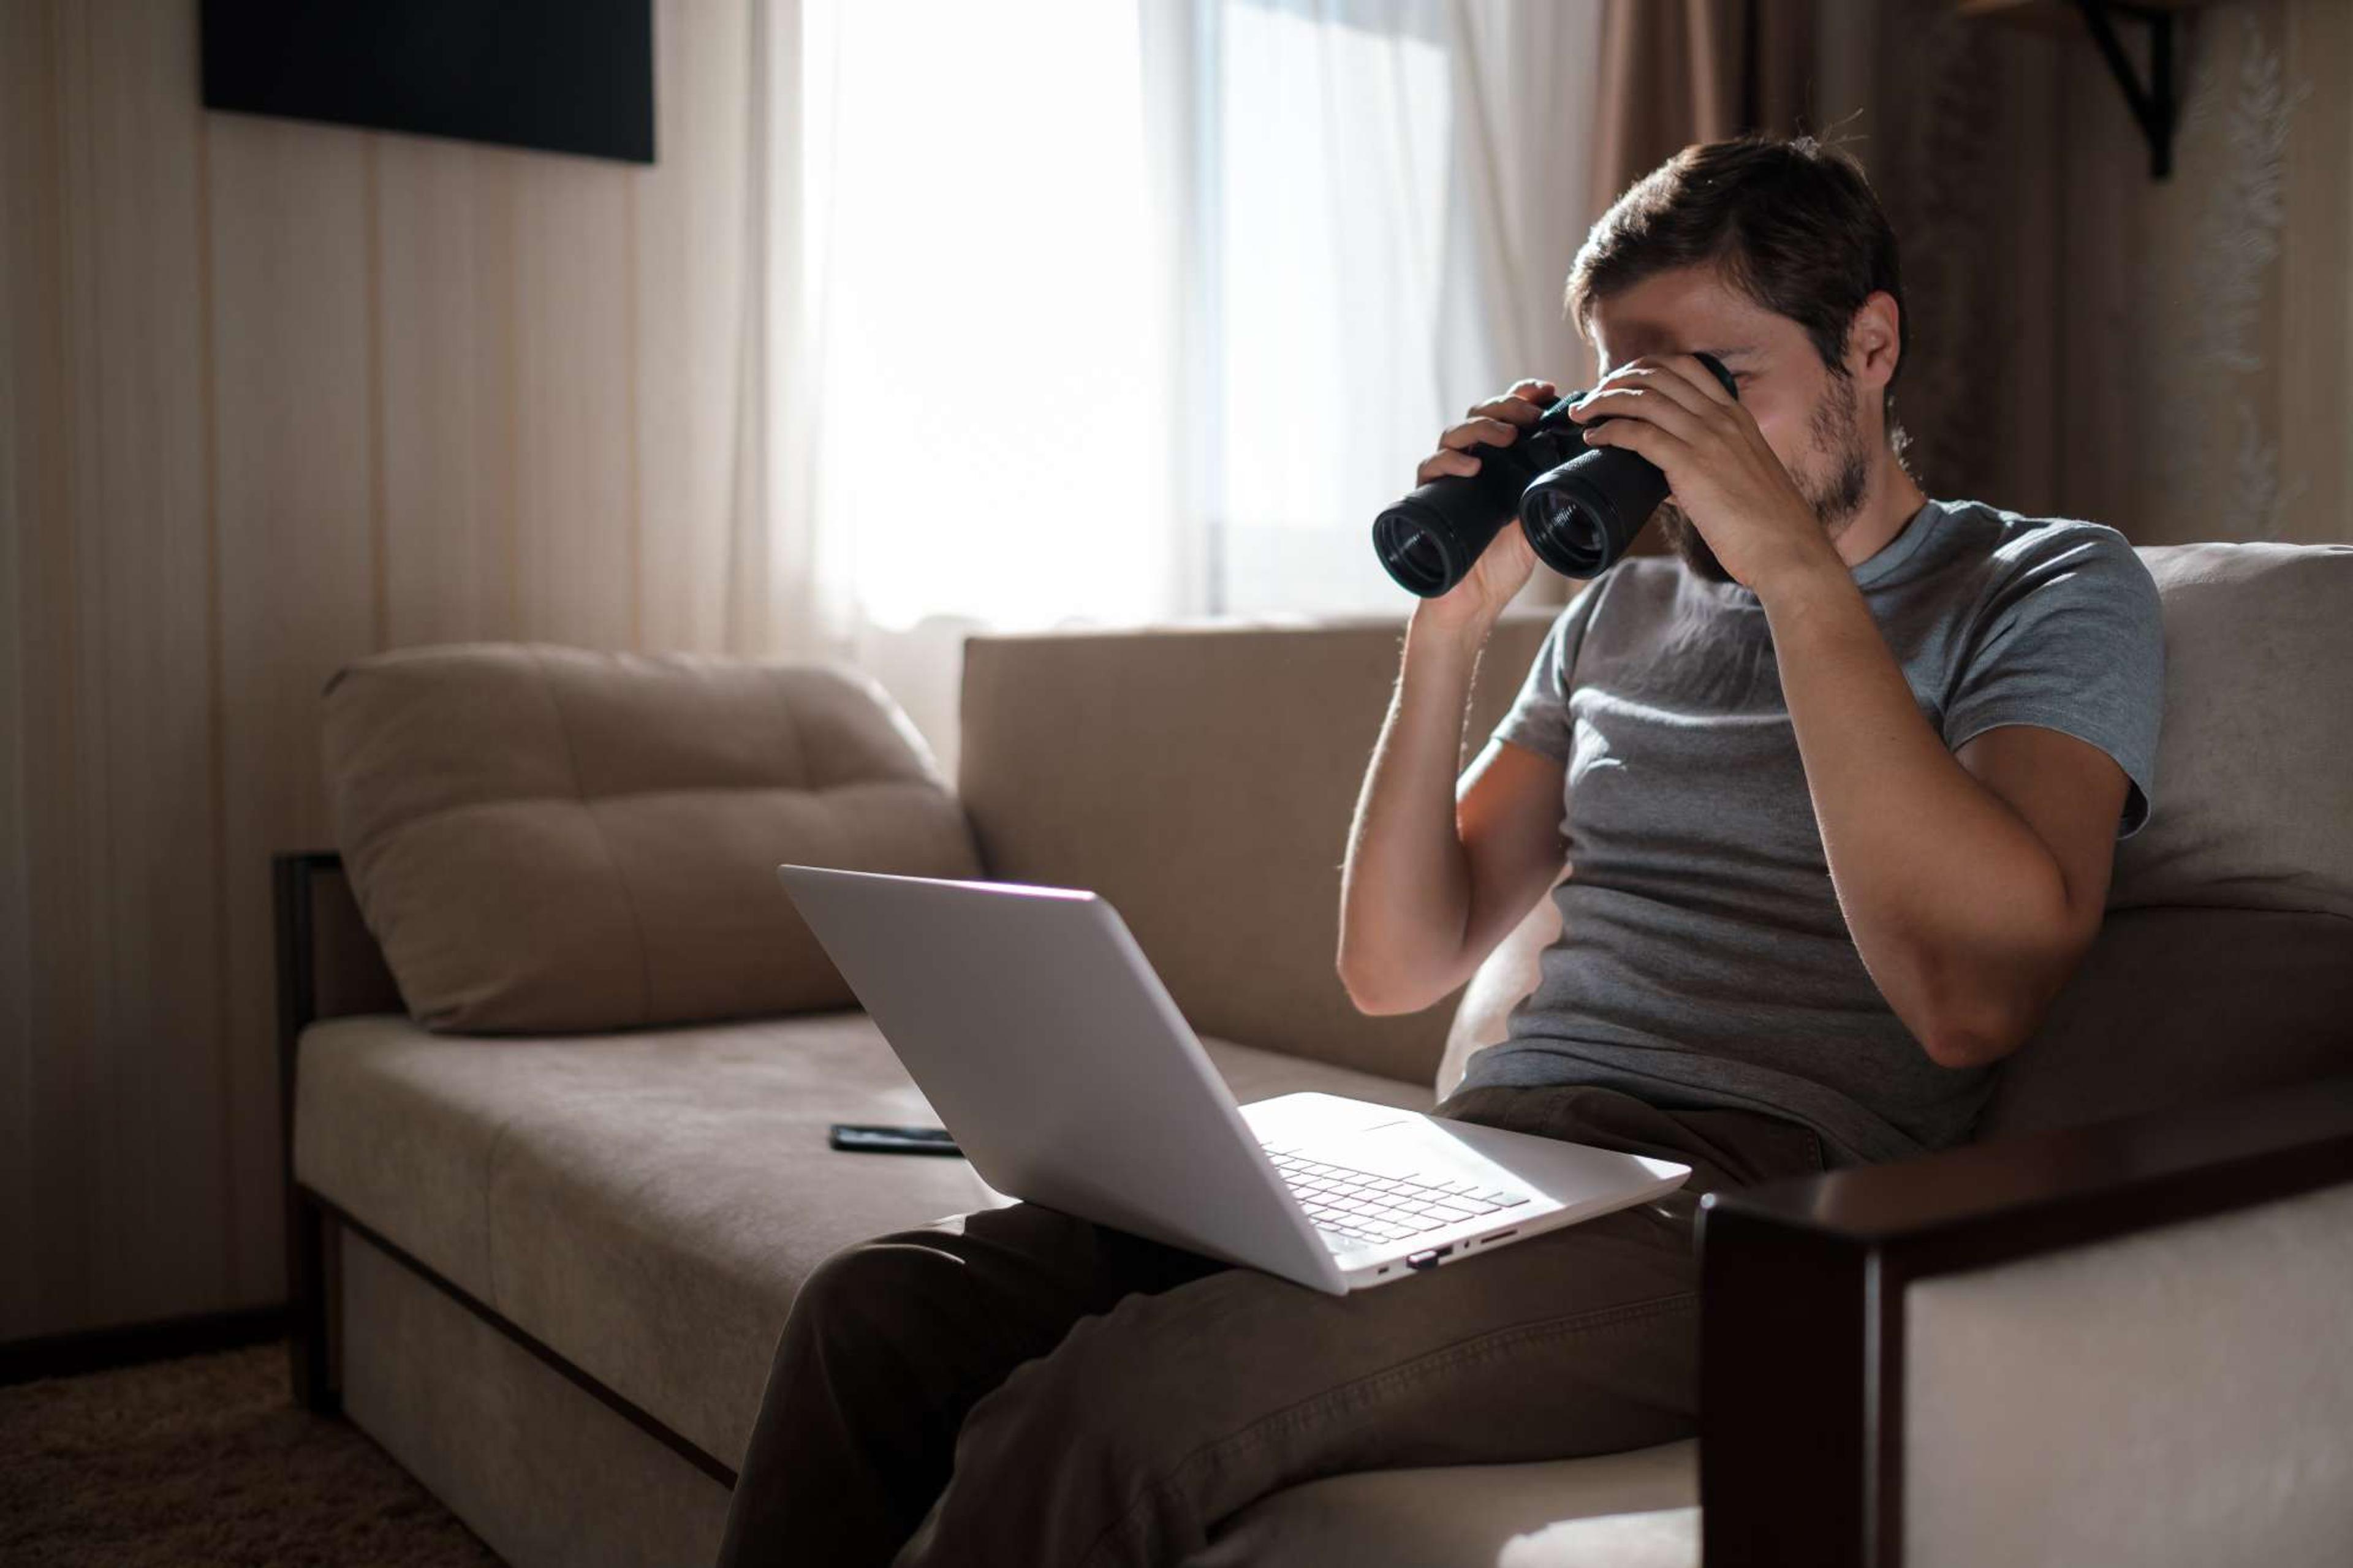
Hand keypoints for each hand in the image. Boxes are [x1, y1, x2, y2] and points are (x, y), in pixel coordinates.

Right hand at [1412, 377, 1558, 629]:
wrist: (1472, 602)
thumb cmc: (1502, 565)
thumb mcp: (1539, 527)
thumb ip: (1554, 501)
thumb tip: (1592, 480)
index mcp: (1499, 463)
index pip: (1506, 415)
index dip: (1523, 395)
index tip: (1548, 390)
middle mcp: (1471, 464)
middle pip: (1480, 414)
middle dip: (1507, 406)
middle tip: (1533, 414)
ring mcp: (1447, 479)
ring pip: (1455, 433)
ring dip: (1482, 427)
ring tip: (1508, 436)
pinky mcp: (1427, 498)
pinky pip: (1429, 468)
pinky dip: (1449, 462)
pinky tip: (1472, 466)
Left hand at [1568, 355, 1835, 593]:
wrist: (1788, 550)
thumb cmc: (1764, 524)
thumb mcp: (1738, 478)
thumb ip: (1701, 468)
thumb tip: (1662, 483)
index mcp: (1735, 415)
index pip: (1686, 367)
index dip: (1645, 367)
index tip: (1621, 382)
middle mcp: (1721, 417)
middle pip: (1658, 374)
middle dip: (1617, 379)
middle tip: (1593, 398)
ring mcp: (1707, 437)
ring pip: (1643, 398)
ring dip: (1604, 402)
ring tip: (1582, 416)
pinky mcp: (1691, 464)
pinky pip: (1638, 433)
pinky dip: (1609, 431)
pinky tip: (1594, 439)